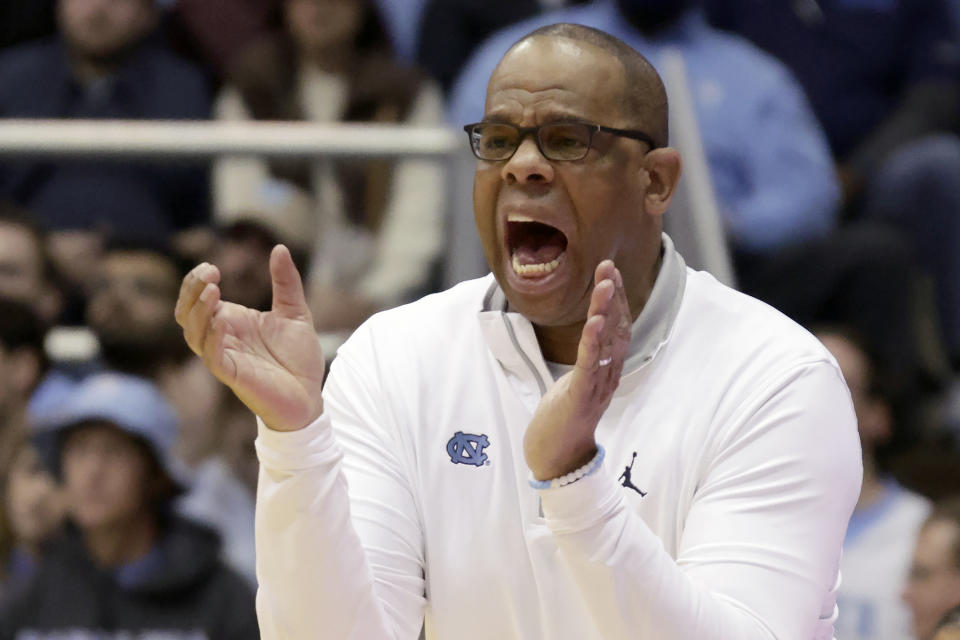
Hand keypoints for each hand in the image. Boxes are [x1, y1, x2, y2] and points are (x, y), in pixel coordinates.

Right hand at [174, 245, 325, 431]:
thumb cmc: (299, 358)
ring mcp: (224, 357)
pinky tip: (220, 322)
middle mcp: (222, 338)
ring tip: (212, 292)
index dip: (197, 281)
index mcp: (231, 321)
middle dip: (191, 292)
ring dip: (199, 313)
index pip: (198, 298)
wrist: (310, 396)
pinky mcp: (232, 375)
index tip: (213, 267)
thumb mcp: (296, 312)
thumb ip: (286, 282)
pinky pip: (213, 357)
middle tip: (209, 275)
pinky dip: (212, 339)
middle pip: (186, 314)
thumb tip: (279, 248)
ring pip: (194, 335)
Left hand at [524, 260, 631, 480]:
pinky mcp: (581, 397)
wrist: (556, 459)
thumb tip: (588, 339)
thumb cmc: (562, 421)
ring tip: (605, 283)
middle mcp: (608, 376)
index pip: (618, 329)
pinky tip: (595, 320)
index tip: (610, 272)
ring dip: (606, 310)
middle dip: (614, 296)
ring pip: (606, 343)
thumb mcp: (575, 383)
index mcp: (606, 371)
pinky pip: (590, 365)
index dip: (616, 299)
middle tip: (608, 266)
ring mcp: (596, 386)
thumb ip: (586, 362)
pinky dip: (593, 341)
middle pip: (618, 329)